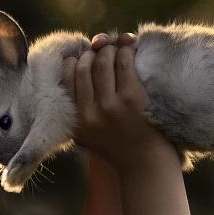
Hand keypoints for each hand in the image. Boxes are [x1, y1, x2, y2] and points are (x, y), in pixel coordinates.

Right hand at [61, 33, 174, 170]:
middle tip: (102, 51)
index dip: (74, 61)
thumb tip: (75, 66)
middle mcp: (90, 113)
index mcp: (77, 121)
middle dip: (92, 53)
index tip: (83, 57)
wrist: (146, 165)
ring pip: (103, 61)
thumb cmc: (120, 146)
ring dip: (110, 50)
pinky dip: (126, 52)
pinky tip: (130, 52)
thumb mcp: (88, 136)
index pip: (67, 78)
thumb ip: (79, 111)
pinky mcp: (133, 98)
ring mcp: (111, 105)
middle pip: (84, 67)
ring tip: (116, 50)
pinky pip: (125, 63)